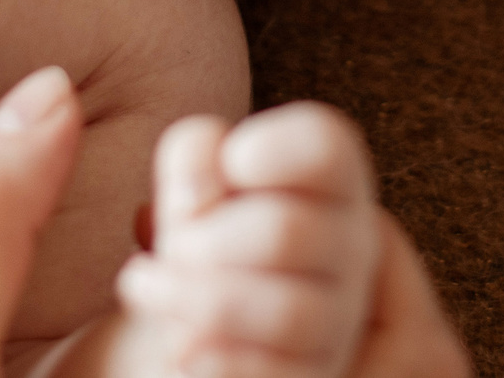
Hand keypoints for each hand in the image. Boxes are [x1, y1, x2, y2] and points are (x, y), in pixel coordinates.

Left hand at [118, 105, 469, 377]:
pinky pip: (278, 375)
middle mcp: (349, 247)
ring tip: (154, 291)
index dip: (277, 149)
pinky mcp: (315, 374)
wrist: (187, 330)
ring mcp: (338, 319)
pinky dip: (216, 361)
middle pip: (288, 231)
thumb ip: (194, 161)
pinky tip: (186, 346)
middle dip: (204, 241)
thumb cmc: (197, 247)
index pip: (329, 147)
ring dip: (201, 303)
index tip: (235, 160)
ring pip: (290, 314)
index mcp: (328, 183)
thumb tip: (210, 149)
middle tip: (170, 249)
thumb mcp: (187, 193)